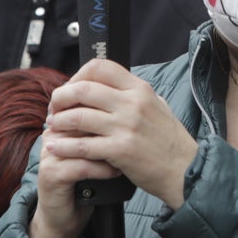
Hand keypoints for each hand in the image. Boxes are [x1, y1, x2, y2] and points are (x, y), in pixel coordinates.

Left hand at [43, 59, 196, 208]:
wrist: (184, 170)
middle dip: (61, 97)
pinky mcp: (120, 150)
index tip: (71, 88)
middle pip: (83, 89)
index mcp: (140, 89)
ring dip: (59, 122)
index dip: (78, 75)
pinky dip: (64, 146)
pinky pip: (82, 145)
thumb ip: (135, 95)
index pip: (101, 67)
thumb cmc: (170, 141)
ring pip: (78, 116)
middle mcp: (132, 103)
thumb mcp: (158, 106)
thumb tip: (111, 86)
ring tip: (53, 127)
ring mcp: (126, 126)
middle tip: (54, 108)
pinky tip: (55, 148)